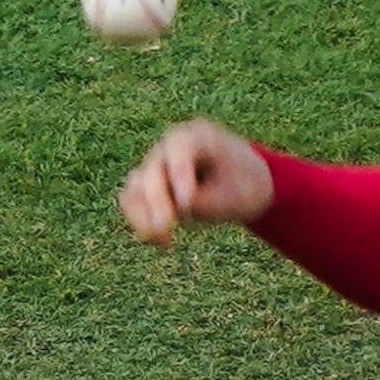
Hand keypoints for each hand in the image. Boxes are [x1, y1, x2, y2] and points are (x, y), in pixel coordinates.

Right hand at [118, 119, 274, 245]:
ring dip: (143, 215)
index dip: (179, 174)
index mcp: (198, 136)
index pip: (179, 147)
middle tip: (167, 228)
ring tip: (164, 239)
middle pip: (152, 170)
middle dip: (157, 201)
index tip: (187, 203)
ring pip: (135, 187)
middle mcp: (170, 148)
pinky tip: (163, 242)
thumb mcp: (238, 193)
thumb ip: (209, 199)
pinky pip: (133, 202)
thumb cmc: (246, 184)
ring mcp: (156, 166)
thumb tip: (178, 208)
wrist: (246, 183)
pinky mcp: (150, 187)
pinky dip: (142, 222)